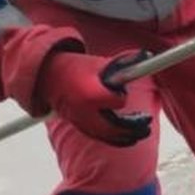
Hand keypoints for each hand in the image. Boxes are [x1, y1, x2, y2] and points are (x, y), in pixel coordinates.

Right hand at [37, 50, 152, 146]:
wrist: (48, 77)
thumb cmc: (77, 67)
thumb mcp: (100, 63)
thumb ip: (124, 63)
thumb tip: (146, 56)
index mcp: (91, 94)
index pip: (117, 101)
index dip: (121, 96)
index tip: (121, 90)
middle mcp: (84, 112)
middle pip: (113, 126)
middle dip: (132, 127)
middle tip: (146, 123)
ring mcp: (80, 121)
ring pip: (106, 135)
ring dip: (126, 136)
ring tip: (142, 132)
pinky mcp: (78, 126)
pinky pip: (99, 136)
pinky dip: (114, 138)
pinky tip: (128, 137)